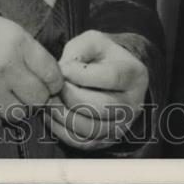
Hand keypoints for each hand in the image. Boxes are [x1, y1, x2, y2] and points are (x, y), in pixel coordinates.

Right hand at [0, 14, 63, 132]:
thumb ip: (30, 51)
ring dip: (16, 106)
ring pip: (19, 113)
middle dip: (36, 95)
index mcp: (17, 43)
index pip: (51, 73)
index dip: (54, 81)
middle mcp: (5, 68)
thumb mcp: (8, 30)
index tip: (51, 83)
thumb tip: (52, 77)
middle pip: (39, 97)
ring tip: (6, 93)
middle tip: (27, 88)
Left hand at [44, 30, 148, 151]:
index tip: (62, 69)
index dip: (82, 74)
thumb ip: (78, 50)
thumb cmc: (100, 57)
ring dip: (62, 115)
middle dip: (69, 97)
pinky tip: (51, 115)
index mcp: (134, 74)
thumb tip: (62, 72)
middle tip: (52, 88)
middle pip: (99, 107)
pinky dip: (61, 130)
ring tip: (48, 101)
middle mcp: (133, 104)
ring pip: (89, 128)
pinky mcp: (105, 141)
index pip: (111, 77)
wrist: (112, 78)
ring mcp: (121, 126)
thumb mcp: (93, 42)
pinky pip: (81, 142)